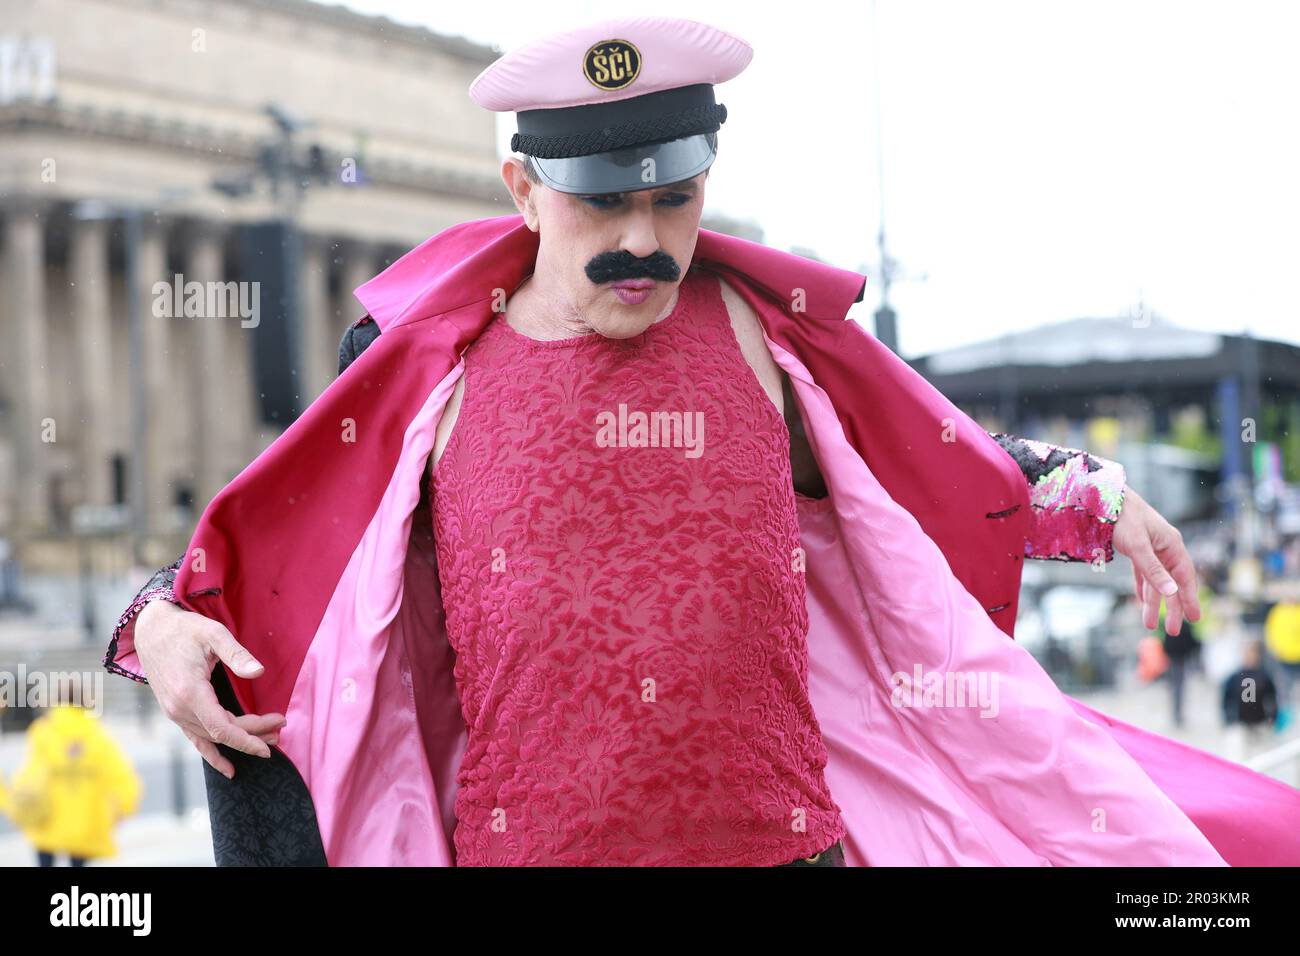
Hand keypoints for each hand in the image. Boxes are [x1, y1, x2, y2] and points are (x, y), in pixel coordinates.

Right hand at [134, 599, 285, 779]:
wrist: (150, 630)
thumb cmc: (184, 630)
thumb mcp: (213, 634)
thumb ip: (236, 654)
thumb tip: (259, 672)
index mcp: (190, 693)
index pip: (224, 726)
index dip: (251, 734)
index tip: (277, 728)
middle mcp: (179, 709)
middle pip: (222, 733)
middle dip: (254, 734)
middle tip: (281, 729)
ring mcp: (175, 714)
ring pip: (212, 738)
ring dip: (241, 742)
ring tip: (269, 740)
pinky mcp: (174, 713)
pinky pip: (195, 740)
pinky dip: (213, 755)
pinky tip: (230, 769)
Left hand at [1112, 485, 1200, 635]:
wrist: (1103, 496)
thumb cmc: (1122, 517)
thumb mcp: (1137, 545)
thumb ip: (1153, 569)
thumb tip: (1171, 592)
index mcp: (1171, 544)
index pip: (1185, 577)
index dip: (1189, 598)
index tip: (1193, 618)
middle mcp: (1164, 547)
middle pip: (1171, 582)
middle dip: (1170, 607)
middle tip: (1170, 631)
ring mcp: (1151, 548)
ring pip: (1155, 580)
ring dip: (1152, 602)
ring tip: (1149, 624)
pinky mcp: (1136, 548)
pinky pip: (1143, 573)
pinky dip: (1143, 587)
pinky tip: (1142, 601)